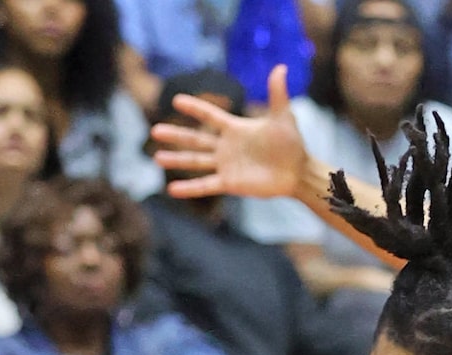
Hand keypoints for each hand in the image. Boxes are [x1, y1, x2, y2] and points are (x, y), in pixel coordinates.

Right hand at [153, 63, 308, 201]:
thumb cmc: (291, 143)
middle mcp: (226, 146)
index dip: (195, 108)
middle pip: (195, 139)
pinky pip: (206, 185)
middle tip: (154, 131)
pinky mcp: (229, 183)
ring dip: (177, 160)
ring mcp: (226, 165)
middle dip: (176, 135)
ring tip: (157, 157)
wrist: (297, 172)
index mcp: (235, 128)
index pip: (210, 115)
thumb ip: (277, 94)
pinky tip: (172, 189)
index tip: (176, 100)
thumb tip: (281, 67)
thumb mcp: (283, 116)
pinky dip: (190, 188)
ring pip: (196, 161)